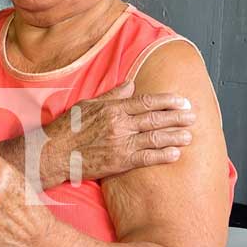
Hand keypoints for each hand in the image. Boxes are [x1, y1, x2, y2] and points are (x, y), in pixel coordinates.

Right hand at [44, 81, 194, 182]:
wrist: (53, 153)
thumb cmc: (67, 127)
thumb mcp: (88, 104)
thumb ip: (112, 94)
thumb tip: (131, 85)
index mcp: (113, 108)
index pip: (146, 101)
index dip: (167, 101)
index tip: (182, 100)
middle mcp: (119, 124)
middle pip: (155, 118)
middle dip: (177, 116)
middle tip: (193, 116)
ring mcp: (121, 143)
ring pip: (154, 137)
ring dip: (175, 135)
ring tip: (190, 134)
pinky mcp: (119, 162)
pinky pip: (146, 158)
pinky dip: (162, 155)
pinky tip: (175, 154)